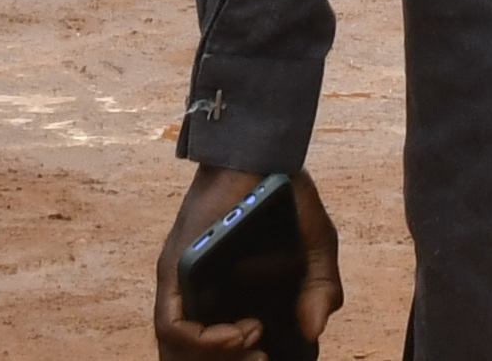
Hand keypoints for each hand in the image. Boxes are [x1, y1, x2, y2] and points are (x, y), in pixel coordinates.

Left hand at [149, 161, 338, 357]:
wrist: (264, 150)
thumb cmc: (285, 196)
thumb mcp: (316, 247)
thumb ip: (320, 288)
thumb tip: (313, 329)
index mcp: (234, 298)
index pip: (228, 352)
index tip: (276, 358)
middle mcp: (203, 297)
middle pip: (198, 359)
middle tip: (265, 359)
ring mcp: (185, 287)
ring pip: (179, 353)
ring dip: (219, 359)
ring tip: (256, 345)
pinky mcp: (174, 272)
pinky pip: (171, 326)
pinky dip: (204, 341)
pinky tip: (240, 332)